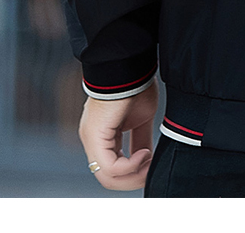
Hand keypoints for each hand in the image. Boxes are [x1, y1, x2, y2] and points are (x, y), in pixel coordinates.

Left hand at [78, 76, 158, 190]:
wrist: (127, 66)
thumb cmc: (135, 85)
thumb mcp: (141, 118)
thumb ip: (140, 139)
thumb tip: (147, 156)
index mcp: (102, 136)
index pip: (113, 168)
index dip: (134, 173)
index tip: (152, 165)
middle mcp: (93, 141)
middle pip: (108, 178)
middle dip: (133, 179)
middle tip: (151, 170)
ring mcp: (92, 140)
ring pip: (106, 177)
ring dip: (133, 175)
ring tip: (149, 161)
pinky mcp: (95, 137)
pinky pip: (110, 166)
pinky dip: (130, 165)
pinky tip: (144, 154)